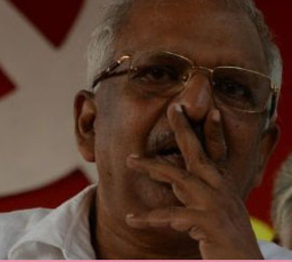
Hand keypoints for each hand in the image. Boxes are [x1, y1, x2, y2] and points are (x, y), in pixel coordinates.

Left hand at [124, 104, 262, 258]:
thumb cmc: (224, 244)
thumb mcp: (208, 215)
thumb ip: (190, 196)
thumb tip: (168, 179)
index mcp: (223, 189)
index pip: (217, 155)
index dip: (213, 131)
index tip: (209, 109)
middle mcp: (222, 192)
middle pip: (200, 154)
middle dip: (185, 129)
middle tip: (173, 107)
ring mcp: (216, 205)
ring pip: (180, 178)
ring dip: (153, 167)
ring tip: (128, 160)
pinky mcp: (208, 222)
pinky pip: (171, 216)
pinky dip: (149, 218)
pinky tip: (131, 219)